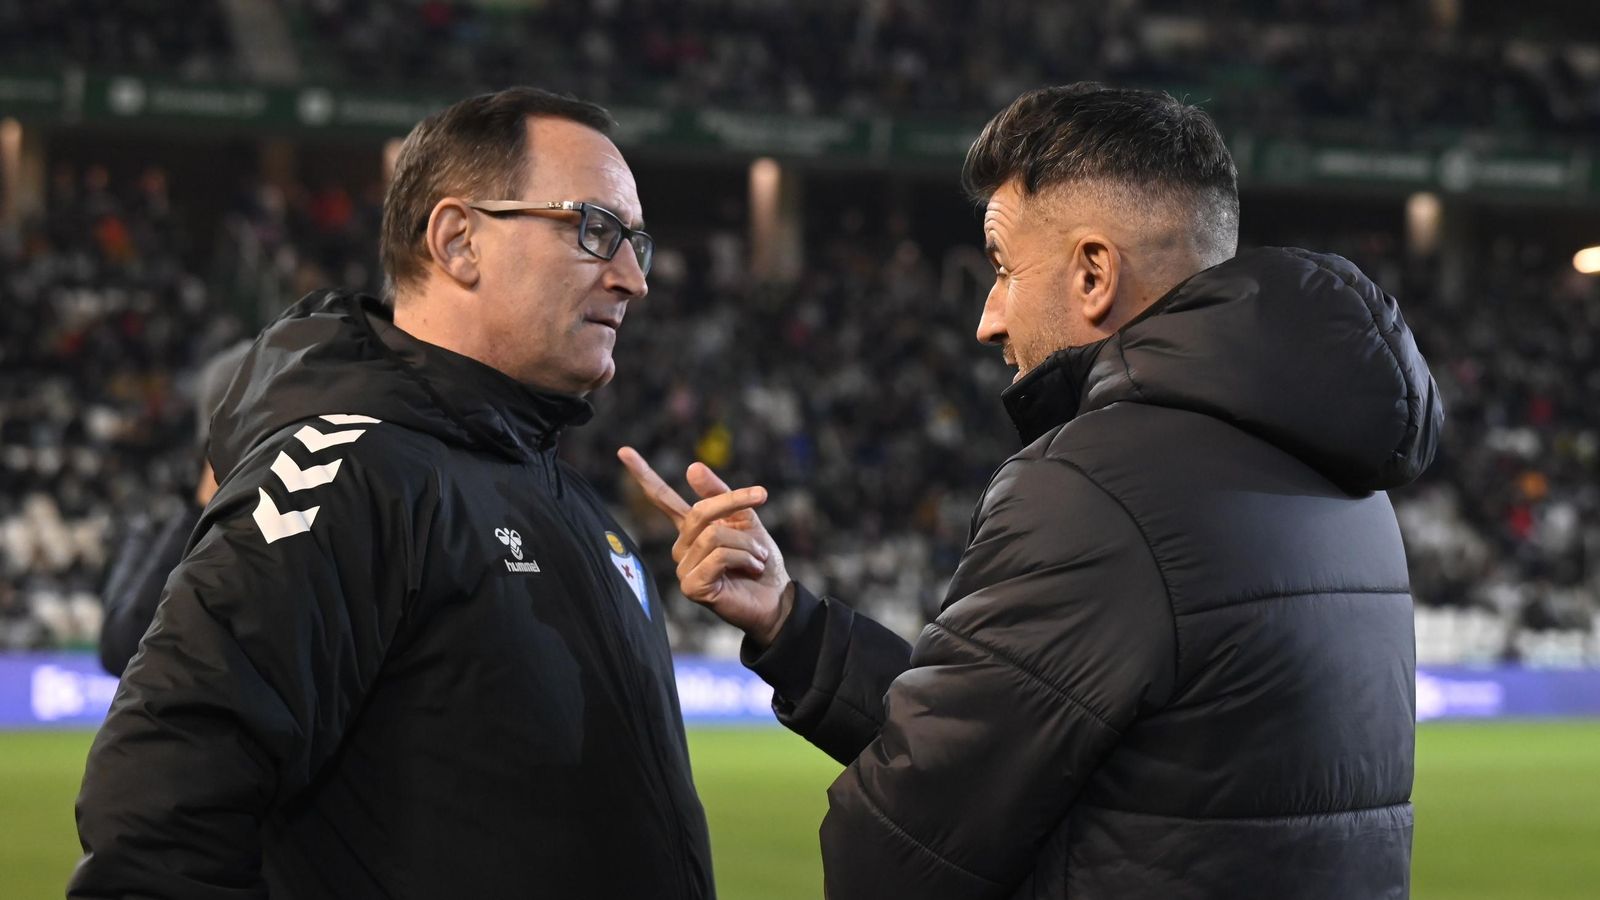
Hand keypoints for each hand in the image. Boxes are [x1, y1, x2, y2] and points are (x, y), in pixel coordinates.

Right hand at [618, 447, 792, 646]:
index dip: (643, 475)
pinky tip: (751, 570)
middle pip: (700, 512)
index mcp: (691, 530)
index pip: (663, 499)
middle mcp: (682, 548)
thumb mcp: (745, 519)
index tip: (623, 451)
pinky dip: (743, 558)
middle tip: (762, 498)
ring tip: (758, 558)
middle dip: (734, 505)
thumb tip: (691, 467)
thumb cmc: (760, 561)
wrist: (776, 597)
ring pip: (713, 535)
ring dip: (747, 543)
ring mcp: (683, 569)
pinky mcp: (691, 587)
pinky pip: (717, 556)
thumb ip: (720, 494)